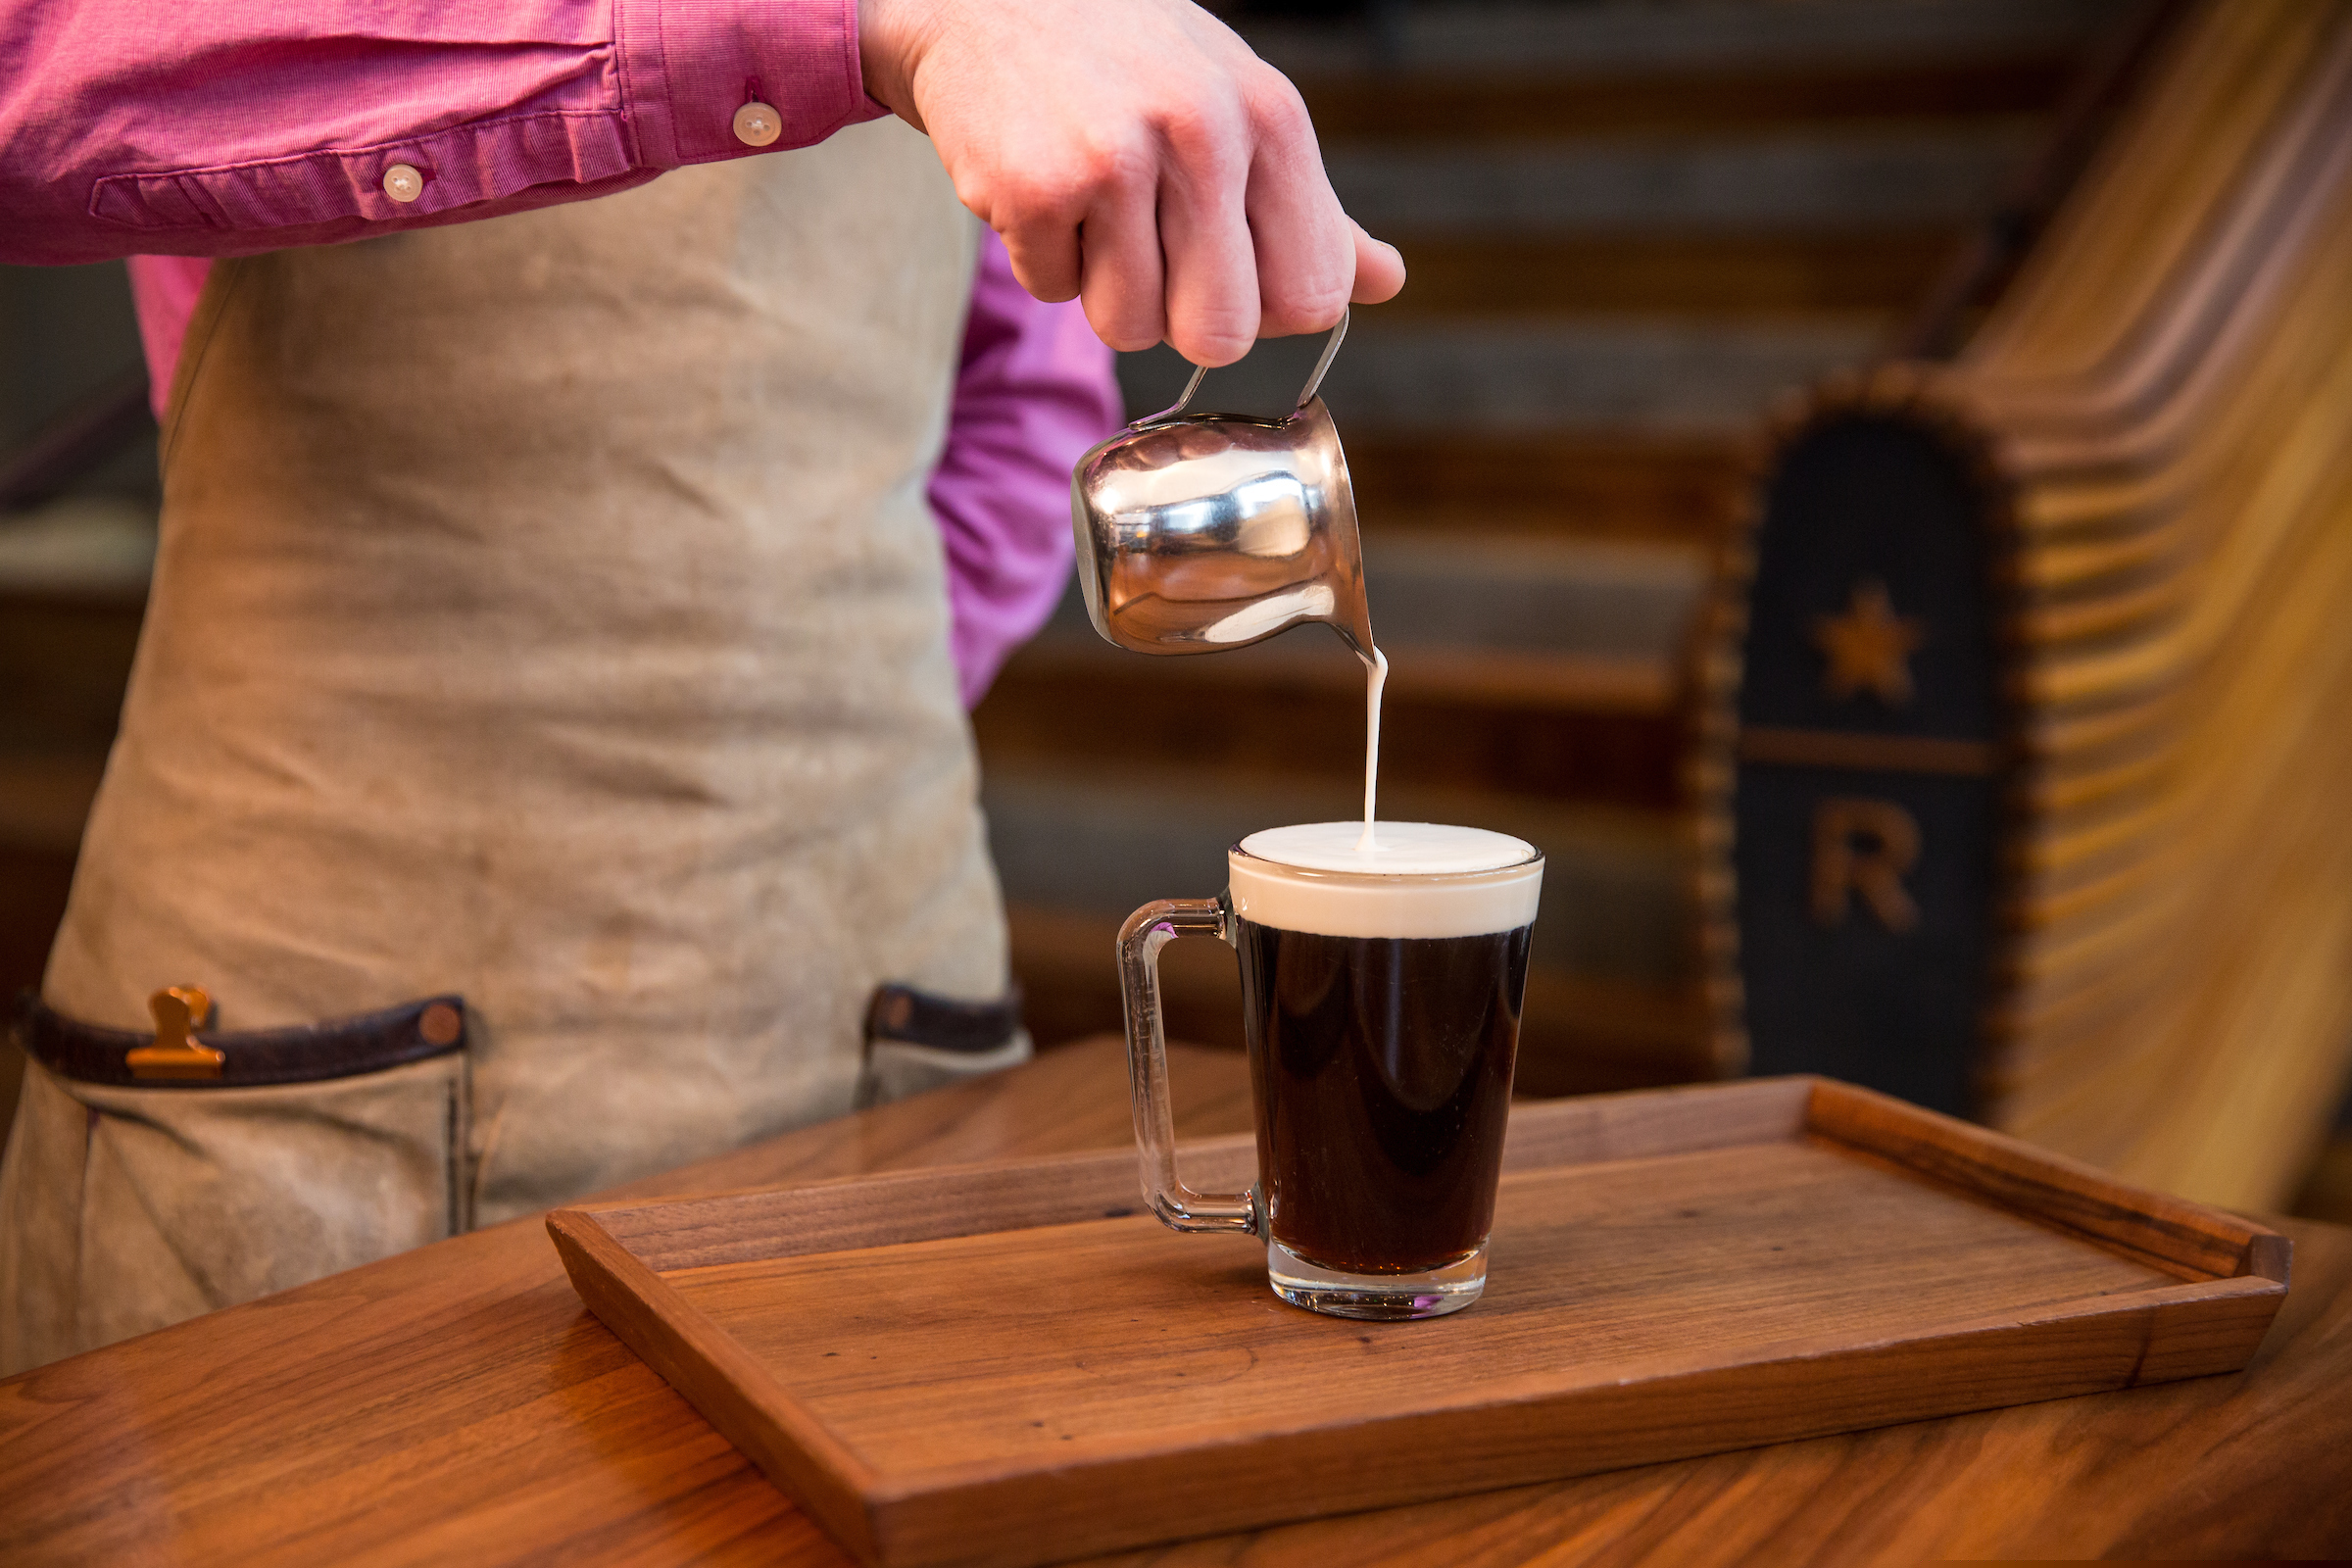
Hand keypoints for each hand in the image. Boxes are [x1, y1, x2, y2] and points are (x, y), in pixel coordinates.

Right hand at [857, 0, 1404, 366]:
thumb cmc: (1136, 66)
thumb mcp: (1242, 110)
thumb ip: (1313, 209)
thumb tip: (1387, 281)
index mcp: (1273, 119)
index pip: (1310, 297)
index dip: (1262, 309)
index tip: (1224, 268)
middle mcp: (1205, 134)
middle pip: (1220, 335)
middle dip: (1177, 317)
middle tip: (1147, 249)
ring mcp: (1117, 159)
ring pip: (1128, 325)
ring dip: (1100, 287)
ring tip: (1090, 207)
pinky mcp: (1035, 184)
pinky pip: (1052, 291)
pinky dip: (1040, 257)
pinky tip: (1043, 186)